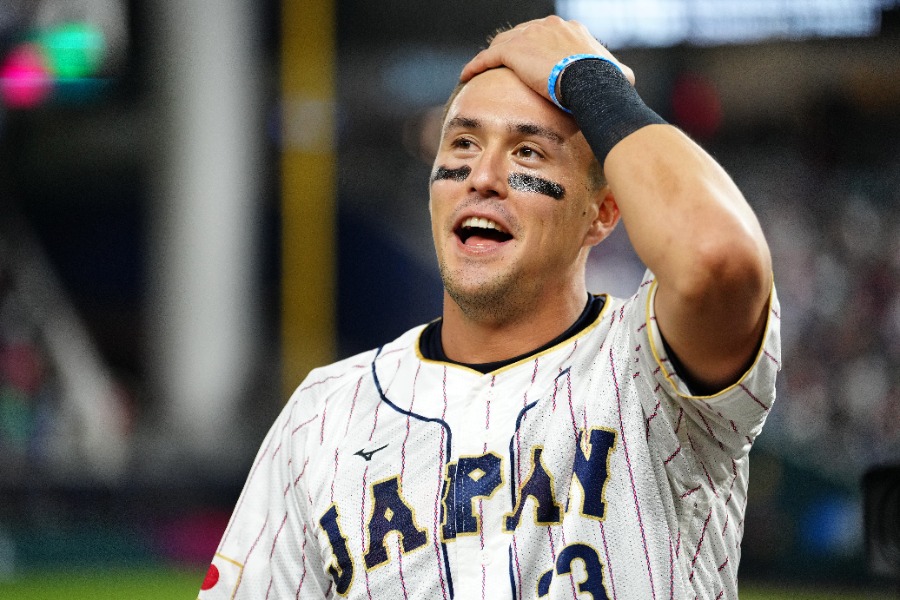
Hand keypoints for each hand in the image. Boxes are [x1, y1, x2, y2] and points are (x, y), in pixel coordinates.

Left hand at [459, 16, 634, 99]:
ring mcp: (530, 35)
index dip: (535, 47)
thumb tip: (625, 80)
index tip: (531, 62)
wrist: (590, 82)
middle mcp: (549, 26)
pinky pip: (488, 57)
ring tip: (482, 69)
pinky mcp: (514, 51)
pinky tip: (467, 75)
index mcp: (571, 29)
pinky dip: (476, 66)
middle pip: (522, 35)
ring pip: (503, 44)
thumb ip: (617, 73)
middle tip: (504, 66)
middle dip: (512, 49)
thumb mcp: (618, 74)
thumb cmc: (606, 82)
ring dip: (492, 57)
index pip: (546, 34)